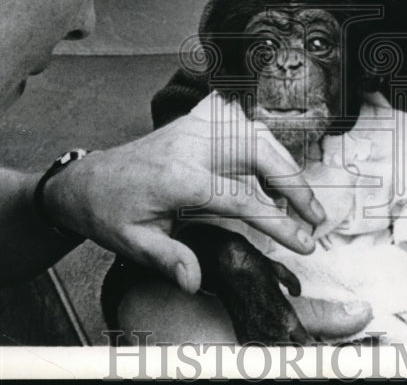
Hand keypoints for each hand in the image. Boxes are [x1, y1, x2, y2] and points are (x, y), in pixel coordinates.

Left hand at [44, 101, 325, 293]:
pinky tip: (275, 174)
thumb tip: (194, 282)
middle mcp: (193, 144)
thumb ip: (167, 259)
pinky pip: (245, 128)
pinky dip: (267, 148)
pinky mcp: (200, 124)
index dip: (278, 222)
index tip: (304, 242)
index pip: (242, 199)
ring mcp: (198, 129)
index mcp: (180, 177)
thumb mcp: (132, 242)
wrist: (89, 179)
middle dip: (295, 185)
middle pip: (260, 153)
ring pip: (258, 135)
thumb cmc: (111, 211)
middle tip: (316, 218)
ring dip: (285, 164)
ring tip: (301, 201)